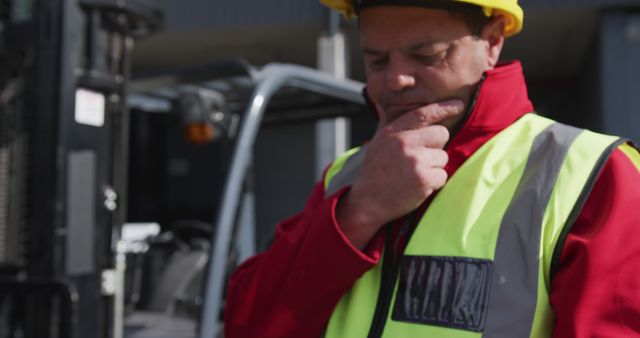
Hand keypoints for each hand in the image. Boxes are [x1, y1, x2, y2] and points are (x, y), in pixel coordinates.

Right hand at [336, 100, 463, 249]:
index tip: (458, 104)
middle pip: (441, 134)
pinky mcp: (424, 179)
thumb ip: (390, 125)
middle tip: (420, 159)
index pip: (423, 114)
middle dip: (436, 147)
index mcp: (393, 132)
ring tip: (414, 174)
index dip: (443, 108)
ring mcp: (415, 160)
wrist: (367, 201)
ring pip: (443, 156)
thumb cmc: (374, 172)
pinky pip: (443, 175)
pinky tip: (417, 186)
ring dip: (434, 167)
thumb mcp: (378, 142)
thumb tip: (395, 107)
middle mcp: (404, 142)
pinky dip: (434, 183)